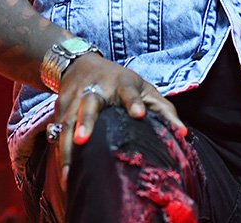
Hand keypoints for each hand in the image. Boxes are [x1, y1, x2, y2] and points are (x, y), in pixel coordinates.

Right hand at [50, 54, 185, 189]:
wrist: (79, 63)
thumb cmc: (119, 81)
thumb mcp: (144, 88)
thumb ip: (163, 109)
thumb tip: (183, 135)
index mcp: (121, 84)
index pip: (129, 91)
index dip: (134, 102)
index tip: (138, 114)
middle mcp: (95, 89)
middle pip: (88, 105)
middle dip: (85, 122)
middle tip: (82, 139)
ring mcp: (74, 99)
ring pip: (67, 122)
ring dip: (66, 148)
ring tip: (69, 176)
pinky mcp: (59, 109)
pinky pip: (57, 133)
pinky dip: (59, 155)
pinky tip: (64, 176)